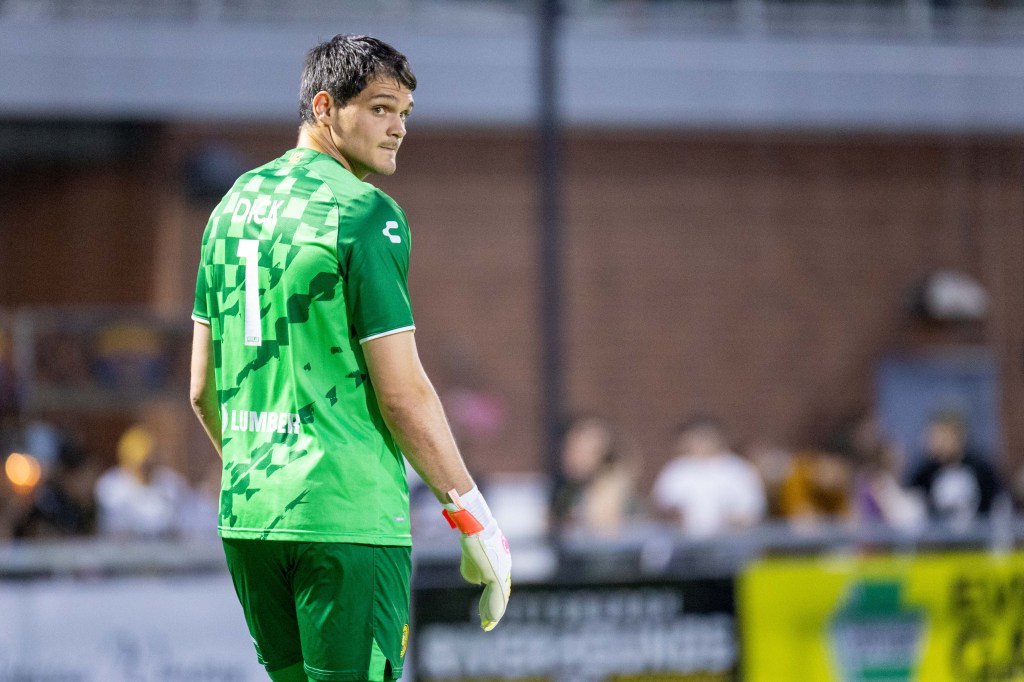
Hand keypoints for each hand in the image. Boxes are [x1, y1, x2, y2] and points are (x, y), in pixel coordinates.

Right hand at [443, 487, 511, 630]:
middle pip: (500, 593)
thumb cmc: (471, 537)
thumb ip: (473, 569)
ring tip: (487, 624)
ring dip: (493, 613)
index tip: (484, 608)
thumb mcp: (470, 556)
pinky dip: (492, 610)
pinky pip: (496, 597)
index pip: (497, 584)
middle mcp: (504, 568)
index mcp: (500, 562)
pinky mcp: (496, 575)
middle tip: (487, 621)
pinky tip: (489, 620)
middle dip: (492, 608)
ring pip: (499, 598)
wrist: (474, 528)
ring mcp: (501, 572)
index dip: (490, 597)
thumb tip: (476, 581)